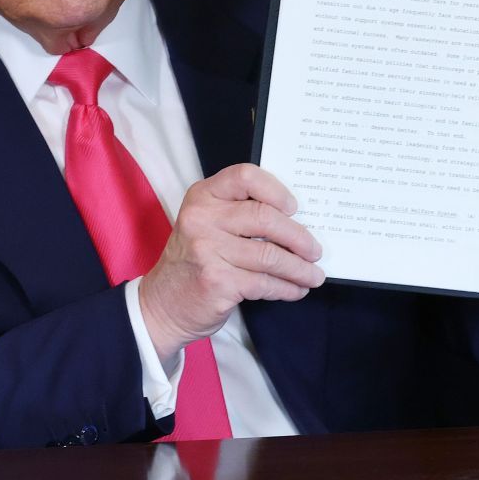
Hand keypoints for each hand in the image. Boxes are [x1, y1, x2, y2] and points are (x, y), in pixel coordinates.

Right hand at [137, 162, 323, 361]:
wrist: (164, 303)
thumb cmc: (194, 261)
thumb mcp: (206, 225)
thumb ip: (239, 214)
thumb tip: (297, 222)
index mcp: (202, 197)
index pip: (244, 176)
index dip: (275, 190)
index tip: (293, 208)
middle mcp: (201, 219)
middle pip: (264, 218)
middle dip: (299, 237)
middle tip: (315, 251)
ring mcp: (207, 251)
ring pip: (270, 256)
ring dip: (300, 269)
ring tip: (313, 276)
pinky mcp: (217, 282)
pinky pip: (265, 283)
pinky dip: (287, 288)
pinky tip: (296, 290)